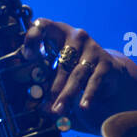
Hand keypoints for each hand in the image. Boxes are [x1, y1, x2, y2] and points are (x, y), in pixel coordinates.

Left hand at [19, 18, 136, 131]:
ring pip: (76, 74)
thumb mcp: (56, 66)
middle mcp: (76, 36)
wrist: (108, 71)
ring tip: (58, 111)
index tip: (28, 56)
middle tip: (44, 107)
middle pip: (61, 61)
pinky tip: (83, 107)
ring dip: (67, 94)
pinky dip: (88, 95)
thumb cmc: (73, 68)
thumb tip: (35, 104)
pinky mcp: (106, 62)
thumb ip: (45, 77)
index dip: (33, 38)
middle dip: (52, 86)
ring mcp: (92, 48)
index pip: (43, 25)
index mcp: (58, 32)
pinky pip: (94, 80)